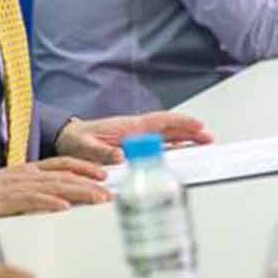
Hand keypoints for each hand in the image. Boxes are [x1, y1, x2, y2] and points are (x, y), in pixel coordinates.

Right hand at [0, 157, 111, 220]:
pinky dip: (49, 203)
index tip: (104, 173)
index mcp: (29, 169)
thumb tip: (60, 198)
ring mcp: (17, 185)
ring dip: (79, 193)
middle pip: (64, 175)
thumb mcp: (14, 186)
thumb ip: (36, 189)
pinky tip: (64, 207)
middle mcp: (27, 173)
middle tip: (110, 192)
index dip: (85, 167)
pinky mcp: (6, 199)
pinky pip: (31, 200)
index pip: (63, 163)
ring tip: (97, 199)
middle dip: (90, 182)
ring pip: (54, 186)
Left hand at [54, 112, 213, 164]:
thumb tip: (120, 156)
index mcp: (129, 127)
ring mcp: (137, 136)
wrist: (68, 139)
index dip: (180, 123)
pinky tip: (184, 150)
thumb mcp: (86, 147)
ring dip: (186, 138)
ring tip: (204, 143)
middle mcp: (137, 129)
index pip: (161, 121)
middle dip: (191, 131)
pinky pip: (159, 143)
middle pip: (170, 128)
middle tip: (209, 139)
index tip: (197, 125)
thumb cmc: (77, 141)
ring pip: (167, 135)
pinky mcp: (134, 143)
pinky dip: (174, 145)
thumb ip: (102, 152)